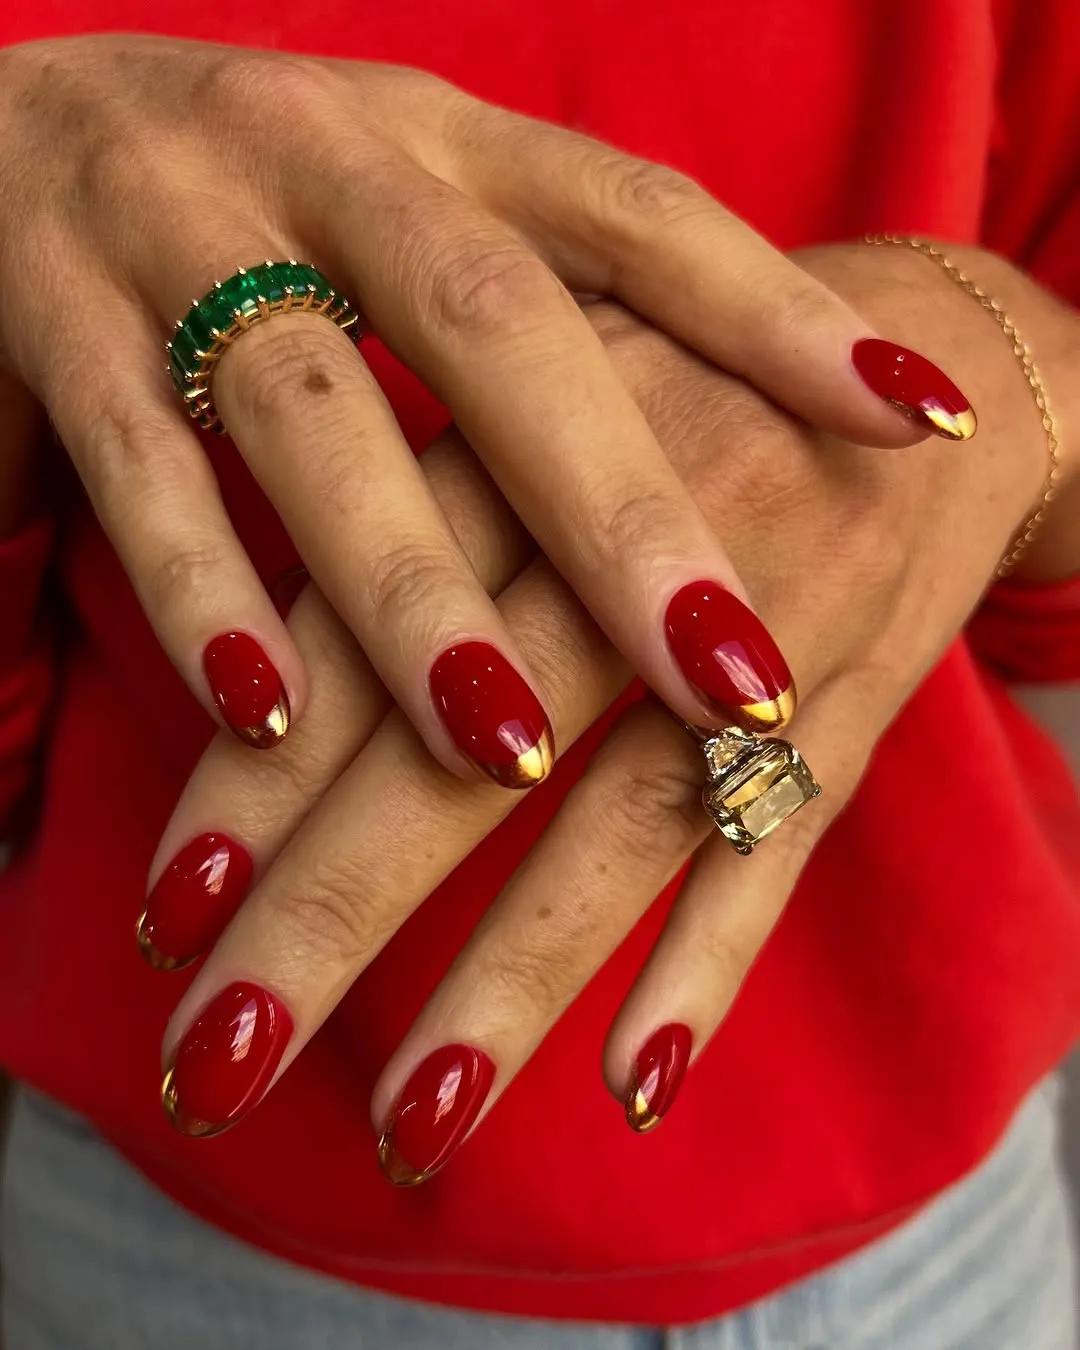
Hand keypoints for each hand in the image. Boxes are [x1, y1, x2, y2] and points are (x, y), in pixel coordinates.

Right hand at [0, 37, 969, 779]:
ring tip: (507, 742)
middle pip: (497, 328)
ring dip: (412, 592)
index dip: (780, 314)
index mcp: (441, 137)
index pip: (639, 216)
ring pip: (314, 416)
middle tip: (735, 678)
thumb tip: (739, 439)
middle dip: (619, 513)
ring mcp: (174, 231)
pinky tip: (265, 716)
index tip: (912, 422)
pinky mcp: (48, 323)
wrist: (6, 129)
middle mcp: (321, 158)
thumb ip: (552, 316)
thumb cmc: (266, 212)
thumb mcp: (416, 222)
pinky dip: (203, 597)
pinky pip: (134, 470)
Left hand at [141, 240, 1070, 1167]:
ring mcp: (762, 639)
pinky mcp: (861, 703)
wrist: (926, 346)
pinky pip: (784, 845)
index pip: (365, 633)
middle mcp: (636, 550)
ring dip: (508, 986)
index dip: (262, 774)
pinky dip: (710, 961)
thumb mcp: (538, 373)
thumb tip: (255, 671)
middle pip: (464, 755)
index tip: (168, 907)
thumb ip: (415, 498)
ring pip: (618, 828)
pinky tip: (633, 1082)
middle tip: (217, 1057)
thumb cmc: (684, 372)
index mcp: (530, 442)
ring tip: (409, 1126)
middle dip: (330, 916)